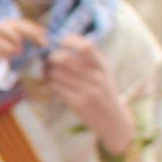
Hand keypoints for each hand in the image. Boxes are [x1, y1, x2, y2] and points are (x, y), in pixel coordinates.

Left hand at [43, 35, 135, 153]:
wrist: (113, 120)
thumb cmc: (104, 92)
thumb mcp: (104, 73)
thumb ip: (89, 59)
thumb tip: (64, 42)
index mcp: (103, 66)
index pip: (86, 46)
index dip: (69, 41)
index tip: (60, 42)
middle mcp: (96, 77)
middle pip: (65, 59)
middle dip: (52, 57)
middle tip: (49, 60)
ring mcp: (87, 91)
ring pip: (57, 73)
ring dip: (48, 71)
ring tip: (48, 72)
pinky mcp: (78, 103)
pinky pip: (56, 87)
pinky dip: (50, 83)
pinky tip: (52, 83)